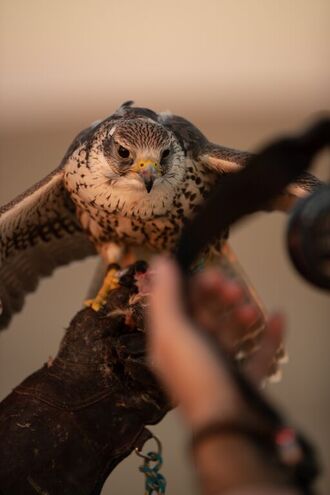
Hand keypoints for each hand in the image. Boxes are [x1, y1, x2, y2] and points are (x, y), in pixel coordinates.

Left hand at [148, 256, 283, 429]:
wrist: (228, 428)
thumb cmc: (197, 378)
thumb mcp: (174, 333)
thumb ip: (166, 296)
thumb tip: (160, 263)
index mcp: (171, 343)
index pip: (179, 305)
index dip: (194, 287)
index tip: (213, 274)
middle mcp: (192, 354)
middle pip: (206, 316)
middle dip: (219, 297)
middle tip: (233, 288)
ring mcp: (219, 368)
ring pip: (230, 333)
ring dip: (241, 314)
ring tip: (251, 309)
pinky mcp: (244, 382)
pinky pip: (257, 354)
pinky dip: (268, 336)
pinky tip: (277, 319)